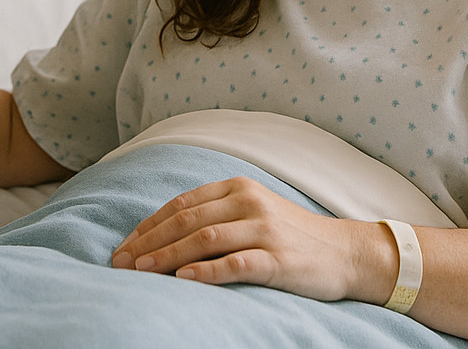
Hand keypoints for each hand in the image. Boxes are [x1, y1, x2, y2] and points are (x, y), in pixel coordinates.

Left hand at [109, 176, 389, 301]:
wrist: (347, 253)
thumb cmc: (292, 235)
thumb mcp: (253, 211)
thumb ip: (216, 213)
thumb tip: (163, 232)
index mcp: (237, 188)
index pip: (181, 205)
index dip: (148, 225)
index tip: (123, 246)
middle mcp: (248, 203)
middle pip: (186, 221)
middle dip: (148, 242)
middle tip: (120, 263)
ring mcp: (264, 230)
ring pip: (204, 239)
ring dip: (166, 255)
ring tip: (140, 271)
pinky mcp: (278, 259)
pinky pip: (236, 264)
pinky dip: (207, 271)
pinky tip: (183, 280)